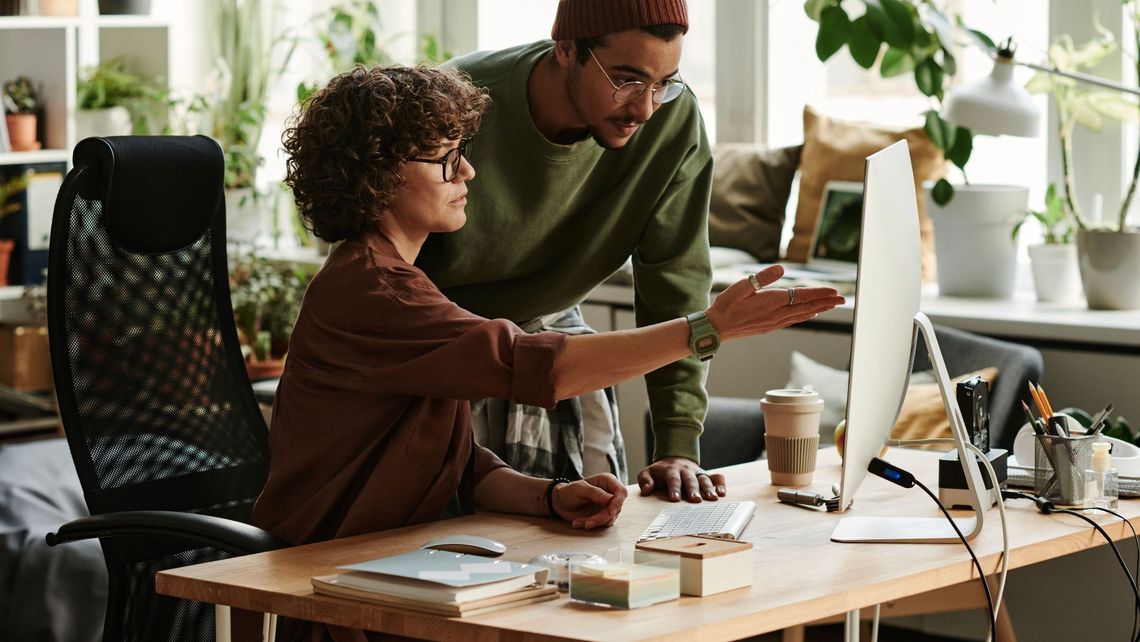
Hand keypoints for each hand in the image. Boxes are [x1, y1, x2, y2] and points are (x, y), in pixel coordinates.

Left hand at [552, 473, 626, 528]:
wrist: (561, 503)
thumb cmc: (569, 492)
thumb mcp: (579, 489)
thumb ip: (595, 492)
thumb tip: (610, 498)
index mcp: (607, 481)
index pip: (621, 491)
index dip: (618, 502)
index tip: (611, 511)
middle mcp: (610, 493)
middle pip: (616, 508)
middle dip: (602, 517)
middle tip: (587, 522)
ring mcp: (608, 505)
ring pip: (610, 518)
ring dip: (595, 522)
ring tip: (578, 521)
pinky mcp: (604, 515)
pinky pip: (603, 523)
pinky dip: (591, 525)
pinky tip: (579, 522)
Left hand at [637, 456, 725, 501]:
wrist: (673, 459)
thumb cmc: (660, 472)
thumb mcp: (648, 472)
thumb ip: (645, 480)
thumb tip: (646, 490)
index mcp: (671, 470)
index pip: (672, 478)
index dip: (674, 488)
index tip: (675, 498)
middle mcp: (686, 470)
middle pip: (690, 479)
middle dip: (693, 489)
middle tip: (695, 500)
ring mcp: (697, 472)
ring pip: (704, 479)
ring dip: (709, 488)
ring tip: (712, 498)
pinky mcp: (706, 475)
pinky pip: (716, 477)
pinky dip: (720, 484)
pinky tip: (722, 493)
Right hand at [706, 265, 845, 340]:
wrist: (716, 328)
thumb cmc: (726, 305)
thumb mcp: (741, 286)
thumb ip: (762, 277)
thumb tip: (782, 268)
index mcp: (772, 301)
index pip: (802, 296)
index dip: (819, 293)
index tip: (834, 292)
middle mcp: (776, 314)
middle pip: (807, 307)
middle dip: (826, 302)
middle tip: (842, 299)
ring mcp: (774, 322)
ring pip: (802, 314)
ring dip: (819, 309)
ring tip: (831, 305)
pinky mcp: (769, 327)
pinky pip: (793, 320)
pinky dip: (806, 315)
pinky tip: (810, 314)